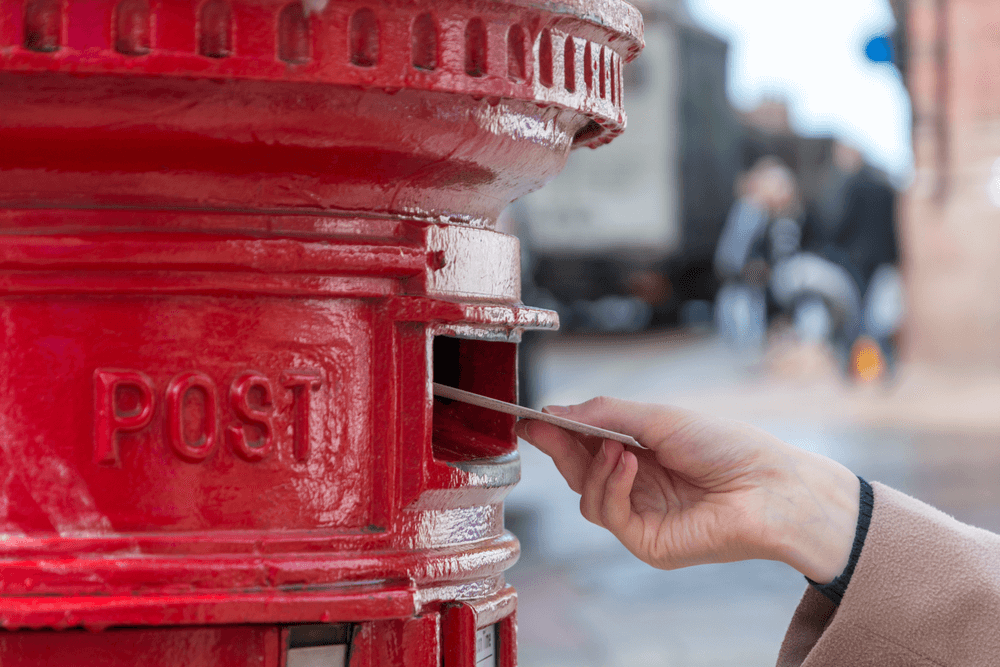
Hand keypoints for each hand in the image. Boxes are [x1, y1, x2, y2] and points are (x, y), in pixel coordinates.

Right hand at [514, 397, 859, 583]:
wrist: (769, 486)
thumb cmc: (726, 446)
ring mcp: (642, 517)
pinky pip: (609, 515)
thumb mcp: (658, 418)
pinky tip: (630, 465)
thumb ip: (604, 415)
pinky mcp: (648, 542)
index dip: (556, 432)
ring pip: (587, 498)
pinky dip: (612, 487)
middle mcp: (637, 487)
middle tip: (543, 426)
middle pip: (579, 472)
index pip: (586, 445)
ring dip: (594, 467)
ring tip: (619, 448)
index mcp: (640, 454)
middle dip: (560, 447)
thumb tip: (556, 412)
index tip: (529, 418)